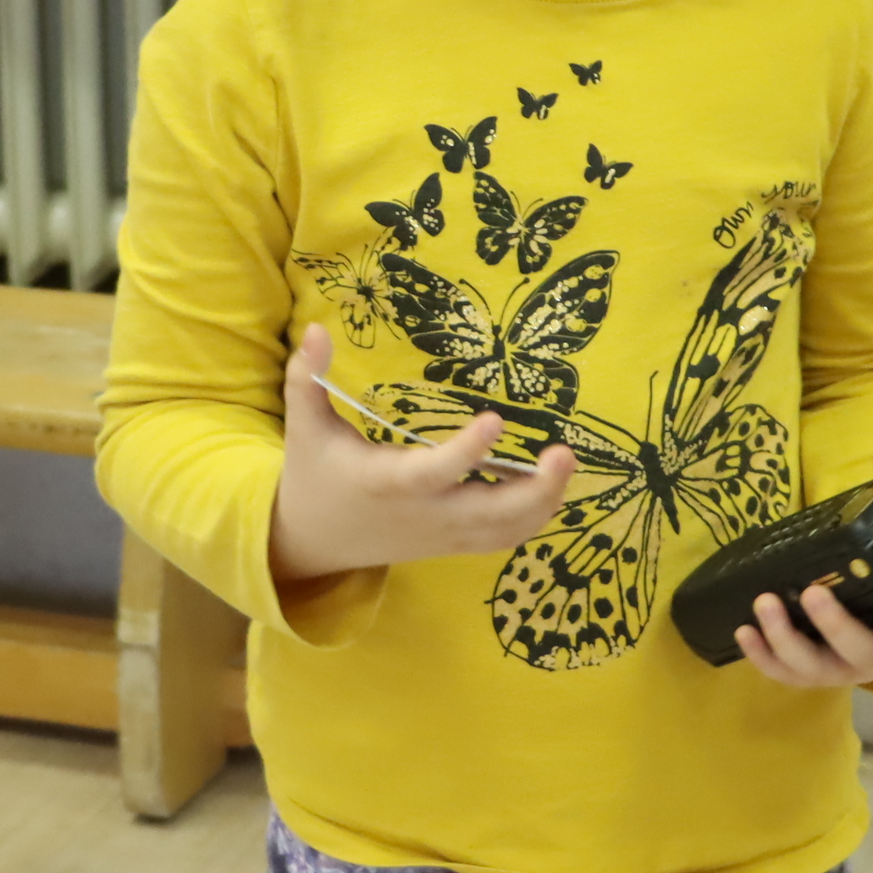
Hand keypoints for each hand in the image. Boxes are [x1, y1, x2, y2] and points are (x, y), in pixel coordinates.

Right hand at [265, 324, 574, 583]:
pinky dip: (533, 519)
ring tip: (566, 463)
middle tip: (565, 452)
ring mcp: (442, 535)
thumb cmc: (314, 474)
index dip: (467, 451)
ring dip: (544, 504)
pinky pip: (502, 539)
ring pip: (505, 532)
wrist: (312, 542)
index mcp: (388, 482)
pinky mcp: (452, 544)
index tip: (496, 420)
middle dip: (535, 489)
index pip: (433, 471)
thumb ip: (307, 376)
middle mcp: (423, 514)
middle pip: (489, 514)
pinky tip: (552, 488)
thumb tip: (315, 328)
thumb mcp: (306, 426)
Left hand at [731, 446, 872, 686]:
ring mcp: (847, 667)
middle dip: (835, 626)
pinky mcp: (815, 672)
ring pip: (818, 668)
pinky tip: (745, 631)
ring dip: (787, 639)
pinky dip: (764, 657)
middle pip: (865, 652)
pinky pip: (788, 674)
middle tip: (812, 593)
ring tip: (765, 602)